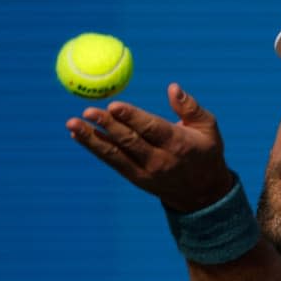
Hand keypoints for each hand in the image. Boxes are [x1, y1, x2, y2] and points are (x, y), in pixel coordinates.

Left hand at [66, 83, 233, 212]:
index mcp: (179, 144)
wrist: (202, 193)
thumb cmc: (205, 151)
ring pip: (115, 154)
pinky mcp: (135, 178)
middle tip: (88, 111)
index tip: (114, 105)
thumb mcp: (208, 128)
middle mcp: (160, 160)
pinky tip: (79, 135)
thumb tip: (172, 87)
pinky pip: (113, 161)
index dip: (132, 118)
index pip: (152, 129)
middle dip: (107, 126)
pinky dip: (95, 148)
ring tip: (72, 124)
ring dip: (92, 139)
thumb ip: (190, 107)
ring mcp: (145, 172)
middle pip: (130, 142)